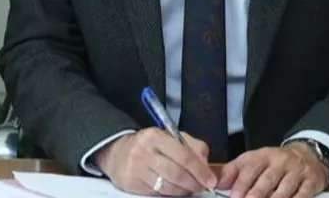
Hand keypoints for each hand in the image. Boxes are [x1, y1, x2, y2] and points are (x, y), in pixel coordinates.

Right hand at [93, 128, 217, 195]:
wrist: (117, 152)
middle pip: (176, 173)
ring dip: (183, 191)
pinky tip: (173, 189)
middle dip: (193, 183)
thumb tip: (205, 164)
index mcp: (155, 136)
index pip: (183, 155)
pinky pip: (156, 193)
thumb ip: (192, 146)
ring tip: (188, 188)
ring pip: (167, 186)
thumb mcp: (170, 137)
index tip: (210, 180)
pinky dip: (169, 194)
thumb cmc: (149, 145)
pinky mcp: (130, 183)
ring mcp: (135, 168)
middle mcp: (143, 151)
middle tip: (201, 187)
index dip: (200, 170)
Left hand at [217, 144, 328, 197]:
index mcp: (264, 155)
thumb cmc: (275, 161)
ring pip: (284, 190)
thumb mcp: (254, 159)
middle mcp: (280, 161)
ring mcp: (297, 171)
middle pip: (267, 180)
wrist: (307, 154)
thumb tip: (218, 183)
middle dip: (256, 194)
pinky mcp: (311, 182)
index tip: (234, 197)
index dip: (241, 184)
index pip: (250, 169)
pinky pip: (302, 195)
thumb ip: (235, 170)